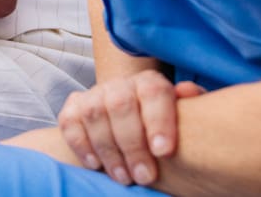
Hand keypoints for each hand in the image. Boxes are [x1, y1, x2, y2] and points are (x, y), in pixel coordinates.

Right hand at [58, 69, 205, 185]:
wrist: (135, 123)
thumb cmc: (164, 127)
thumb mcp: (184, 118)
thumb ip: (190, 105)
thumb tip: (189, 92)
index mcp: (149, 83)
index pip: (153, 91)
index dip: (158, 119)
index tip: (164, 151)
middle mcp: (119, 84)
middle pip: (120, 104)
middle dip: (132, 143)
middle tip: (145, 176)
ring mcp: (94, 94)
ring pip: (94, 113)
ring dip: (108, 149)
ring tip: (123, 178)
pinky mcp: (74, 108)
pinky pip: (69, 121)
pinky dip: (80, 144)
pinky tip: (95, 164)